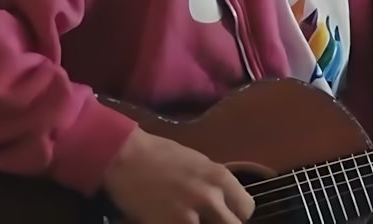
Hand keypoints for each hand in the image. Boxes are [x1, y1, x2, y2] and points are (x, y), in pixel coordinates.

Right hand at [104, 127, 254, 222]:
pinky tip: (171, 221)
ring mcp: (190, 215)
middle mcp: (211, 197)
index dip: (236, 214)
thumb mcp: (198, 162)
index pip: (247, 209)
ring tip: (188, 218)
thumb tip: (224, 201)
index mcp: (220, 177)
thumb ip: (214, 184)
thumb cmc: (159, 155)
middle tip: (206, 219)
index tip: (225, 215)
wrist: (125, 157)